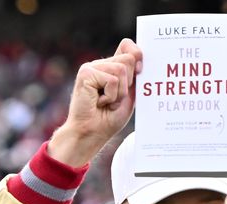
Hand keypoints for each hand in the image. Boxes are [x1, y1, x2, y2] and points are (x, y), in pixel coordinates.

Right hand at [48, 39, 142, 166]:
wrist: (91, 134)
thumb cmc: (108, 119)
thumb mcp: (129, 96)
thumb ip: (134, 77)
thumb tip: (139, 57)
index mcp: (110, 67)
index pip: (127, 45)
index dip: (137, 53)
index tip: (140, 70)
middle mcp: (100, 64)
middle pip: (128, 59)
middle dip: (128, 83)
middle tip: (114, 98)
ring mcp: (91, 67)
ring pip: (121, 70)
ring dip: (119, 93)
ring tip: (106, 102)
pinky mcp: (86, 73)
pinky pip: (112, 80)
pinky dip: (110, 96)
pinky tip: (98, 103)